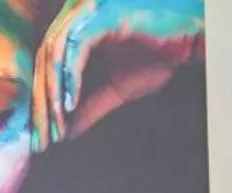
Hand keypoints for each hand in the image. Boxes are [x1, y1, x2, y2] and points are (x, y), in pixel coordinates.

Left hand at [32, 0, 204, 150]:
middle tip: (40, 140)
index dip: (42, 103)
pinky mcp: (101, 15)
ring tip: (54, 127)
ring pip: (55, 56)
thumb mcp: (117, 89)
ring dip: (52, 95)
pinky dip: (71, 78)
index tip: (42, 136)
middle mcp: (76, 15)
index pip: (47, 67)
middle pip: (44, 62)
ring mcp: (87, 11)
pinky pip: (76, 48)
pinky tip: (70, 104)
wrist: (191, 40)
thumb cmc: (159, 55)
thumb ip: (89, 106)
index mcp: (76, 28)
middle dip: (40, 105)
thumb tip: (66, 132)